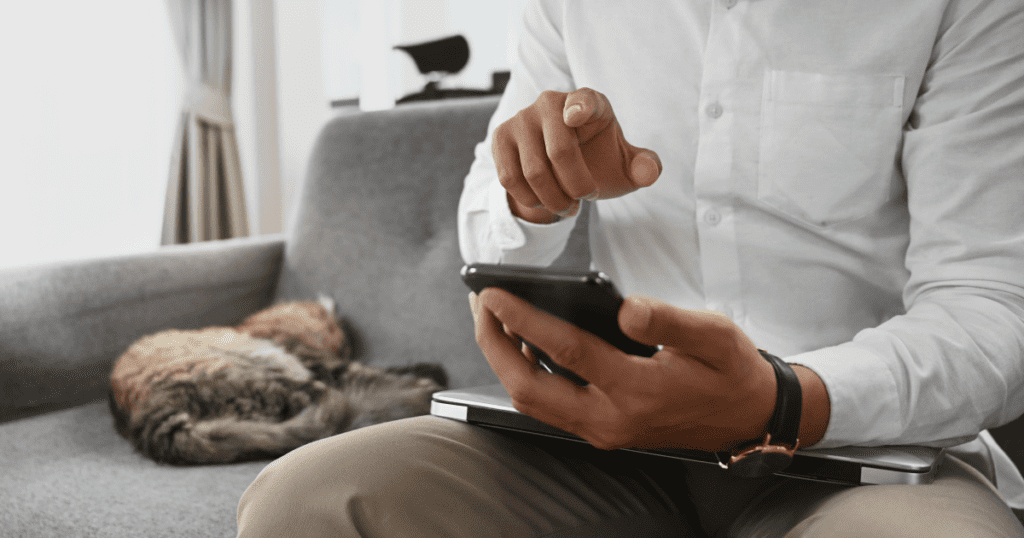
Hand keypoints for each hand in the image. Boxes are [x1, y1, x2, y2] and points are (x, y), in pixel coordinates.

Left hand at [469, 288, 779, 451]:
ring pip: (532, 400)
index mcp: (637, 391)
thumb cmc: (731, 372)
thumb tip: (625, 307)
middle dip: (494, 344)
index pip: (565, 351)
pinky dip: (524, 373)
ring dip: (503, 360)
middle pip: (529, 386)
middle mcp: (610, 418)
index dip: (524, 319)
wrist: (749, 418)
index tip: (494, 293)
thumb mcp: (716, 337)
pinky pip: (547, 405)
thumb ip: (670, 320)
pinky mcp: (600, 429)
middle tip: (480, 303)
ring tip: (491, 318)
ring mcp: (601, 429)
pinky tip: (521, 343)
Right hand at [491, 88, 662, 223]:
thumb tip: (648, 173)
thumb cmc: (598, 160)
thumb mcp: (625, 166)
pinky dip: (530, 199)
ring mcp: (522, 117)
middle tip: (586, 200)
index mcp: (589, 102)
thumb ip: (644, 167)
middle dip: (576, 187)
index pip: (584, 100)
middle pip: (560, 152)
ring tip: (568, 206)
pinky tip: (544, 201)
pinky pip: (510, 177)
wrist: (559, 167)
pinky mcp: (501, 136)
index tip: (577, 116)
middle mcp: (551, 102)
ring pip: (534, 171)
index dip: (581, 107)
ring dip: (554, 200)